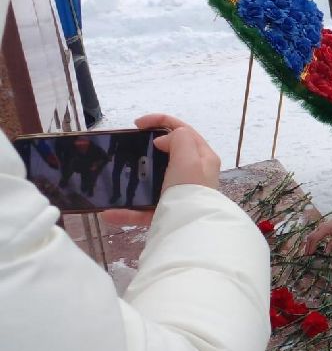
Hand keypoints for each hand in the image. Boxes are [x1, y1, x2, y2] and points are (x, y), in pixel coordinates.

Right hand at [100, 113, 220, 227]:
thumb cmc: (191, 188)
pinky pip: (144, 210)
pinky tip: (110, 213)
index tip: (137, 124)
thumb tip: (163, 141)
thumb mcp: (189, 156)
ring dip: (134, 181)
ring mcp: (180, 193)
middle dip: (147, 149)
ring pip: (153, 182)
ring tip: (118, 178)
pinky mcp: (167, 213)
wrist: (191, 230)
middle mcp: (194, 174)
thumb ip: (178, 139)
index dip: (160, 121)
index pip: (182, 130)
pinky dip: (127, 211)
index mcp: (203, 157)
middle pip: (168, 154)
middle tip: (129, 148)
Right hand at [304, 215, 331, 254]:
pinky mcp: (323, 227)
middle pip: (310, 236)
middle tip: (307, 255)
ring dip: (309, 243)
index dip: (311, 247)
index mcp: (325, 229)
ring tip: (309, 251)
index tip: (310, 254)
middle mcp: (321, 227)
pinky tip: (314, 245)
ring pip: (312, 234)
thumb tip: (326, 252)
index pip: (314, 238)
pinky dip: (312, 240)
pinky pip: (315, 233)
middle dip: (308, 246)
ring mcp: (321, 226)